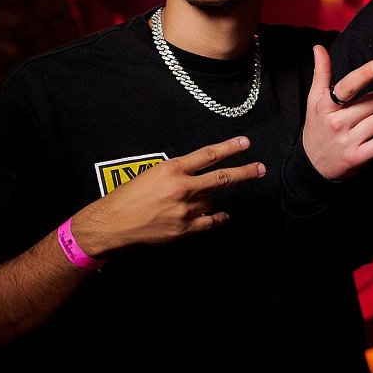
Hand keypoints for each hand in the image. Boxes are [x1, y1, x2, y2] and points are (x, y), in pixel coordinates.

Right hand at [72, 136, 264, 255]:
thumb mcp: (152, 174)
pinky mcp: (184, 229)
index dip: (229, 147)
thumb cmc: (128, 197)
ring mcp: (185, 210)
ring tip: (184, 202)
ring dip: (205, 200)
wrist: (112, 223)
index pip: (208, 155)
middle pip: (221, 178)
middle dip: (244, 172)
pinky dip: (217, 219)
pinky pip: (209, 222)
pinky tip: (223, 216)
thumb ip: (178, 172)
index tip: (245, 142)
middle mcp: (182, 188)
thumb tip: (200, 174)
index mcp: (172, 169)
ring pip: (210, 201)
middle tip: (260, 169)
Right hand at [303, 46, 372, 179]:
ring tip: (366, 127)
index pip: (348, 86)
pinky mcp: (357, 157)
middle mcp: (336, 122)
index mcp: (326, 105)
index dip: (365, 73)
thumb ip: (320, 74)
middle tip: (369, 109)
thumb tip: (319, 48)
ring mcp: (347, 141)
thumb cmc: (318, 128)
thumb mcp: (314, 101)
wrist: (313, 166)